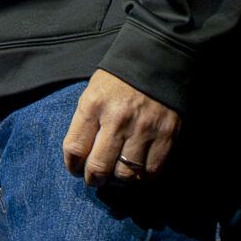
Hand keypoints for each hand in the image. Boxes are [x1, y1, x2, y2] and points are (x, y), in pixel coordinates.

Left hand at [62, 69, 178, 186]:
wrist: (159, 58)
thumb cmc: (120, 78)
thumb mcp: (94, 90)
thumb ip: (87, 121)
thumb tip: (82, 157)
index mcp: (94, 104)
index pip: (74, 149)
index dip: (73, 167)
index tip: (77, 169)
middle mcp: (117, 118)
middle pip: (98, 167)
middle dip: (94, 180)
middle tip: (96, 180)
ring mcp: (143, 128)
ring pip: (125, 175)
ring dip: (118, 183)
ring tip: (116, 178)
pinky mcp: (166, 135)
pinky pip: (151, 171)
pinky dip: (142, 179)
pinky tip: (137, 174)